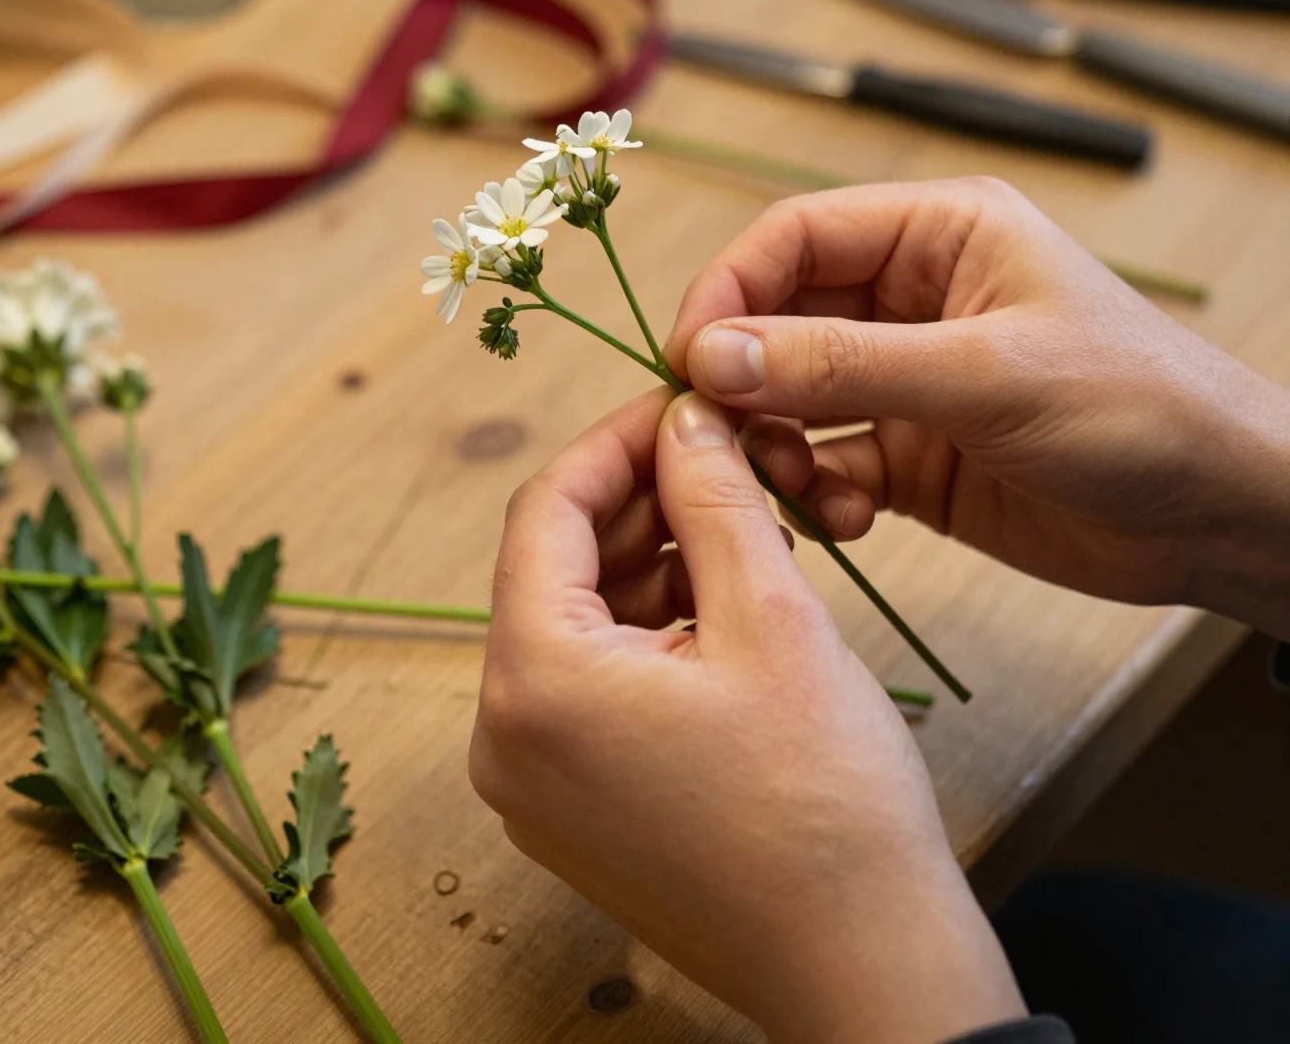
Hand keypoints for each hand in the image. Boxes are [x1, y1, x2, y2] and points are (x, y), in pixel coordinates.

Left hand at [470, 388, 1023, 1043]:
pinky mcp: (575, 809)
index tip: (681, 406)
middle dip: (637, 501)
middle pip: (555, 567)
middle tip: (721, 460)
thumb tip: (684, 417)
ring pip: (578, 623)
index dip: (615, 443)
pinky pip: (593, 684)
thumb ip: (711, 498)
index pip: (544, 511)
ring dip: (649, 562)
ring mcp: (535, 783)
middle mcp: (506, 737)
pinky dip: (648, 630)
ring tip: (739, 530)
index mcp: (534, 682)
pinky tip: (721, 603)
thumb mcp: (772, 615)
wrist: (865, 966)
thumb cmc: (826, 801)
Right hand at [665, 178, 1289, 637]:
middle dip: (744, 378)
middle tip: (719, 436)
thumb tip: (712, 354)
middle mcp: (911, 298)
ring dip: (775, 442)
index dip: (729, 291)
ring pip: (792, 395)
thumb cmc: (1139, 408)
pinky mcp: (909, 452)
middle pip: (780, 318)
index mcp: (936, 234)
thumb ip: (842, 364)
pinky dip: (817, 489)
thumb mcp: (985, 374)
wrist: (1221, 516)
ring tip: (792, 484)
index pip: (794, 239)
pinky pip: (827, 460)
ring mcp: (906, 378)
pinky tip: (847, 519)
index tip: (690, 359)